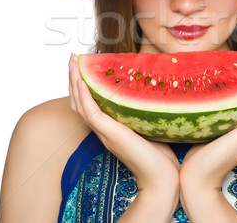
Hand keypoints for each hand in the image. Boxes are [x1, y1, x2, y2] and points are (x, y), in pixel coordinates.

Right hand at [68, 54, 179, 192]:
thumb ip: (146, 112)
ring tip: (72, 62)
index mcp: (111, 128)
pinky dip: (83, 97)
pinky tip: (80, 82)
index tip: (83, 65)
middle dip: (74, 78)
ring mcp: (105, 133)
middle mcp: (104, 130)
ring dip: (74, 82)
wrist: (165, 179)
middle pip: (80, 101)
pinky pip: (91, 114)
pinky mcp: (111, 135)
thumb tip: (155, 90)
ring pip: (80, 105)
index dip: (84, 85)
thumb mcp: (150, 127)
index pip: (90, 104)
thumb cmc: (163, 157)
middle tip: (72, 58)